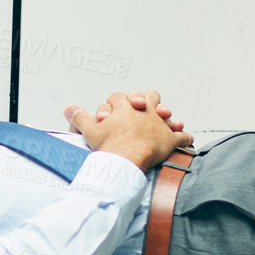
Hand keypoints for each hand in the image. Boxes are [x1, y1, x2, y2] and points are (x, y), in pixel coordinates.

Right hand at [62, 90, 192, 171]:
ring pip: (165, 111)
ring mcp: (158, 123)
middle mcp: (143, 110)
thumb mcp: (89, 129)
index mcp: (124, 106)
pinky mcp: (169, 139)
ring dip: (165, 113)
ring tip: (165, 116)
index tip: (114, 108)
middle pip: (148, 96)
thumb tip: (68, 107)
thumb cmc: (108, 144)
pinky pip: (181, 136)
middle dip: (145, 99)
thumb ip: (79, 116)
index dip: (117, 102)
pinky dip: (184, 137)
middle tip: (142, 105)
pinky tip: (186, 138)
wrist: (124, 159)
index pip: (120, 97)